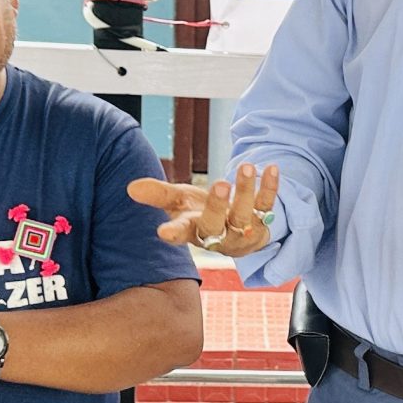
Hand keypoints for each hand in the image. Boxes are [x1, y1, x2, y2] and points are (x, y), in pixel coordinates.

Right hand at [127, 163, 279, 256]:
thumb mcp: (180, 201)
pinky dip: (269, 187)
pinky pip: (268, 206)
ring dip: (246, 191)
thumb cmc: (201, 211)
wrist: (235, 227)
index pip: (180, 233)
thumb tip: (131, 188)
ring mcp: (241, 233)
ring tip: (244, 166)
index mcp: (193, 230)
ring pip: (244, 215)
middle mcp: (217, 236)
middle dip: (218, 205)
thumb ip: (158, 194)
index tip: (163, 232)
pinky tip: (271, 167)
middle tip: (219, 184)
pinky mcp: (263, 225)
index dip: (173, 232)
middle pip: (215, 225)